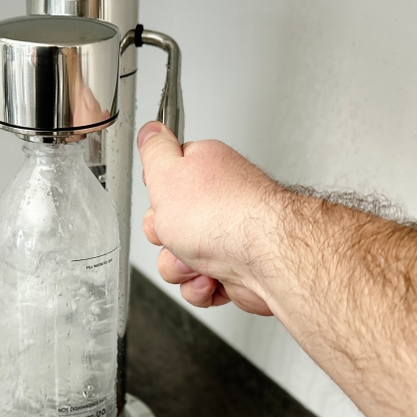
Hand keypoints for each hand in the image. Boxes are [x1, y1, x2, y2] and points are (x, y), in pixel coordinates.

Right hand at [138, 121, 280, 314]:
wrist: (266, 257)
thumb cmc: (224, 216)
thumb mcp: (167, 172)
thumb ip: (154, 149)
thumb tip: (150, 130)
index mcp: (205, 167)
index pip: (166, 178)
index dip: (157, 195)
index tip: (161, 201)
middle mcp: (219, 199)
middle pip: (168, 223)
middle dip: (165, 238)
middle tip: (178, 233)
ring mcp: (228, 235)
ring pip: (179, 258)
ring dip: (180, 266)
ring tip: (199, 260)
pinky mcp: (234, 267)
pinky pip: (199, 282)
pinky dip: (200, 286)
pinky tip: (211, 277)